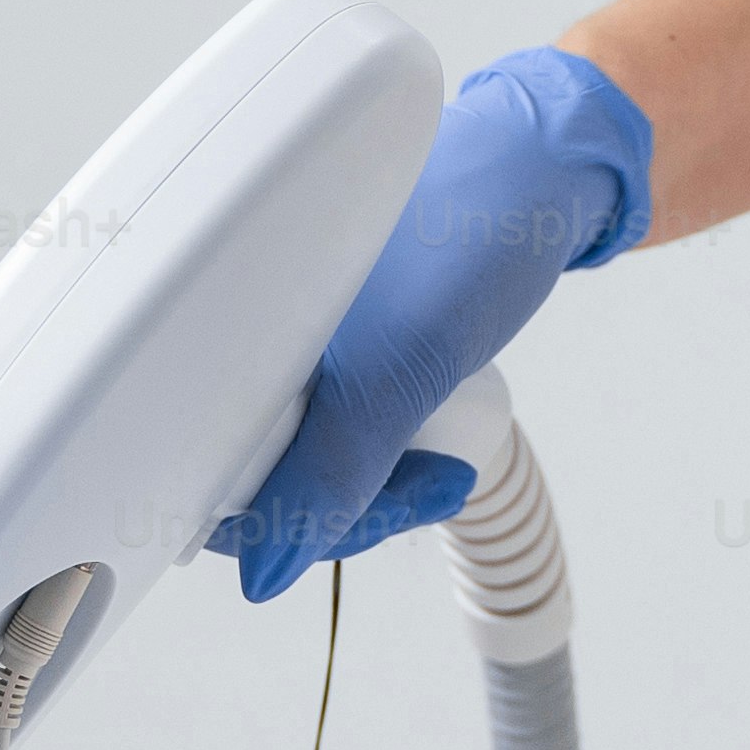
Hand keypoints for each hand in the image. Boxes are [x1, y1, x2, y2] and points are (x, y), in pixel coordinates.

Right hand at [210, 49, 653, 601]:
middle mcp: (246, 336)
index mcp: (226, 325)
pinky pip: (339, 431)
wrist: (544, 172)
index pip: (205, 471)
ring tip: (444, 469)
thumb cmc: (470, 232)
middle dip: (342, 508)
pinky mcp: (335, 346)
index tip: (346, 525)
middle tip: (429, 487)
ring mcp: (293, 343)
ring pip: (305, 464)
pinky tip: (428, 447)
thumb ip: (333, 473)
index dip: (269, 523)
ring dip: (374, 487)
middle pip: (257, 479)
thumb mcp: (402, 369)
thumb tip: (264, 576)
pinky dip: (386, 455)